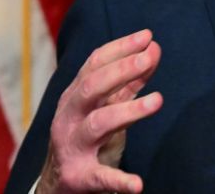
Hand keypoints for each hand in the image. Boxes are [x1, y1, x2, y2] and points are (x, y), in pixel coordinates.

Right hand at [38, 29, 162, 193]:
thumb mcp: (105, 106)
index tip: (146, 36)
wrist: (57, 182)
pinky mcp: (78, 177)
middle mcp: (69, 117)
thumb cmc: (86, 136)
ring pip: (97, 124)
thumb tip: (152, 50)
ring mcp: (72, 146)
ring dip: (128, 111)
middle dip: (120, 71)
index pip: (94, 65)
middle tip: (148, 58)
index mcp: (75, 96)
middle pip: (91, 88)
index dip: (120, 48)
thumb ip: (129, 82)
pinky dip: (118, 181)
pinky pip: (99, 177)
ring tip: (157, 101)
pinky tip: (137, 184)